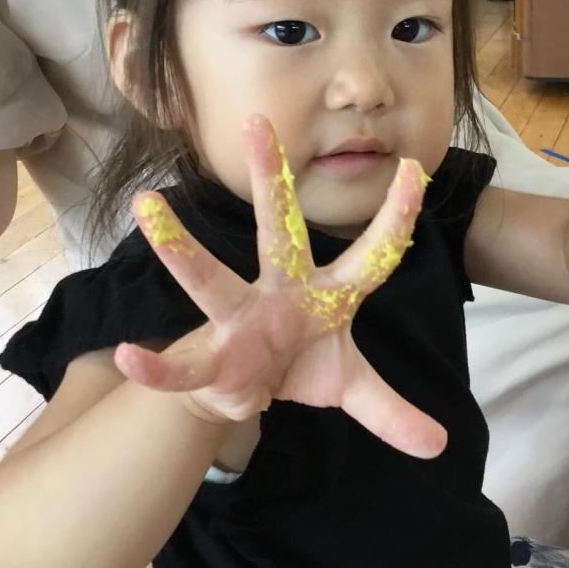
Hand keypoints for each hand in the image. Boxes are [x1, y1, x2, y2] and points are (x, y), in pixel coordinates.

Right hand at [112, 115, 445, 458]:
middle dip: (271, 181)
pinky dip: (158, 367)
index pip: (371, 254)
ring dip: (179, 247)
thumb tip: (438, 445)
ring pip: (210, 279)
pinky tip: (130, 359)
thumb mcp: (350, 387)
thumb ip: (391, 410)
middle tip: (257, 123)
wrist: (245, 391)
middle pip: (279, 232)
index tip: (418, 171)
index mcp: (327, 294)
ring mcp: (241, 320)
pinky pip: (183, 364)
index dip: (395, 219)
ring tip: (146, 206)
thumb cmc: (299, 364)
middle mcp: (280, 293)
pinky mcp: (213, 360)